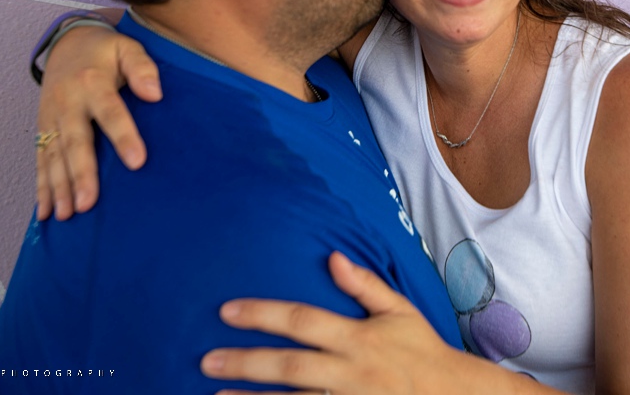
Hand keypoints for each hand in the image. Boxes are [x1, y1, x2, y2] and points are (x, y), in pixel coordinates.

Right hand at [35, 24, 161, 220]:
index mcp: (92, 83)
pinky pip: (40, 160)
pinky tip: (46, 212)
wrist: (67, 42)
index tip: (138, 162)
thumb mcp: (127, 48)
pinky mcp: (43, 129)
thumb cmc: (105, 51)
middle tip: (89, 203)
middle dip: (81, 174)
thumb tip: (156, 93)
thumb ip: (142, 67)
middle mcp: (67, 103)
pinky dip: (41, 187)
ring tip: (67, 215)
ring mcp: (51, 118)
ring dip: (59, 187)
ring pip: (54, 156)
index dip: (123, 137)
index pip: (110, 113)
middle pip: (75, 142)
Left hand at [201, 252, 459, 394]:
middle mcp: (352, 372)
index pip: (303, 320)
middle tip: (206, 361)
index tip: (227, 311)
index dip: (264, 314)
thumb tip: (333, 256)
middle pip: (291, 366)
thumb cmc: (423, 351)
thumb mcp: (400, 311)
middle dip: (247, 363)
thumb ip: (365, 285)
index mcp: (360, 338)